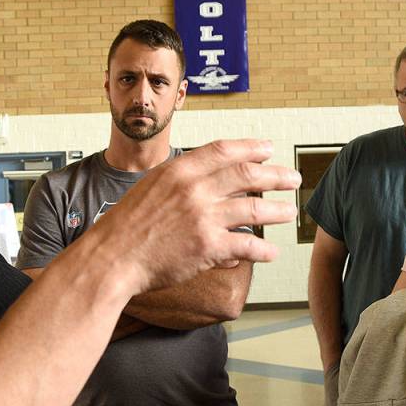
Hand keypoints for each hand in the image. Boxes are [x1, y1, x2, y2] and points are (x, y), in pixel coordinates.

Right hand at [87, 139, 299, 294]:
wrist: (112, 257)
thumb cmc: (127, 225)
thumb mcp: (152, 186)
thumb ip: (183, 180)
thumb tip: (213, 179)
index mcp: (180, 170)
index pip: (225, 150)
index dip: (251, 148)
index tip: (269, 149)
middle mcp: (194, 189)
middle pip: (248, 176)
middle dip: (276, 176)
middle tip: (293, 178)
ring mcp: (203, 218)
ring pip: (255, 211)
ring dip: (278, 212)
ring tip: (290, 212)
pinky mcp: (207, 247)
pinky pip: (246, 247)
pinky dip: (263, 251)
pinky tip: (271, 252)